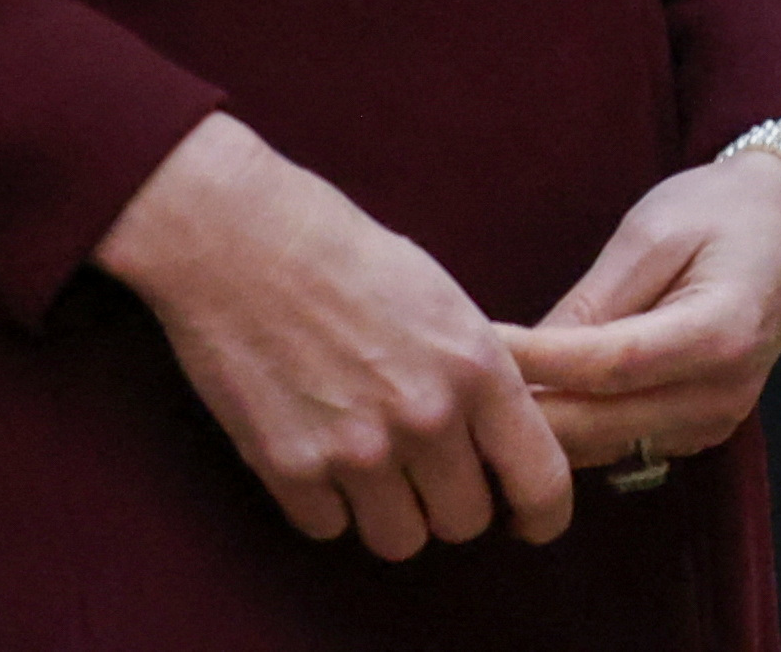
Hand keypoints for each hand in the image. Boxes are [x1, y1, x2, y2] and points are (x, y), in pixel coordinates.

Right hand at [94, 114, 572, 559]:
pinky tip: (316, 451)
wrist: (239, 239)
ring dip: (389, 513)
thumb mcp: (443, 300)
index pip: (541, 481)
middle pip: (464, 523)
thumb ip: (481, 374)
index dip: (542, 516)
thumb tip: (511, 437)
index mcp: (477, 367)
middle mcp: (426, 416)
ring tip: (369, 464)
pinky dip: (325, 504)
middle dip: (449, 504)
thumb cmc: (345, 256)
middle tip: (424, 470)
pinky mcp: (291, 468)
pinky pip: (329, 528)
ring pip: (400, 541)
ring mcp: (357, 448)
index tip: (527, 523)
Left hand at [499, 150, 780, 474]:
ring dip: (542, 429)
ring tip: (476, 400)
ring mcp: (716, 422)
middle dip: (523, 409)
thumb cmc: (720, 212)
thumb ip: (594, 302)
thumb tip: (525, 358)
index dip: (535, 362)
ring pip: (605, 445)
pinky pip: (623, 444)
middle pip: (601, 423)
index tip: (470, 344)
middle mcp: (724, 393)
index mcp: (720, 333)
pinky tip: (531, 403)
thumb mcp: (651, 234)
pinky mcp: (701, 432)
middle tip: (454, 385)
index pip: (609, 365)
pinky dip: (575, 429)